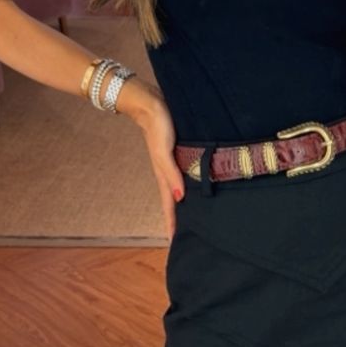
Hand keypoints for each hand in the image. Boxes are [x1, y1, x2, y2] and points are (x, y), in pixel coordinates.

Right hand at [129, 89, 184, 239]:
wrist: (149, 101)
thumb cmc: (157, 124)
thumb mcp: (164, 150)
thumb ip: (171, 173)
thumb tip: (180, 198)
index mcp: (164, 175)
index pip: (170, 206)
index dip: (172, 225)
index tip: (175, 244)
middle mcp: (169, 172)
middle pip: (175, 202)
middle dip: (179, 220)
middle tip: (189, 238)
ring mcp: (173, 163)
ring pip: (180, 190)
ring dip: (186, 205)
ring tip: (194, 219)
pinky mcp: (179, 153)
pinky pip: (185, 176)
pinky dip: (189, 187)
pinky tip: (195, 188)